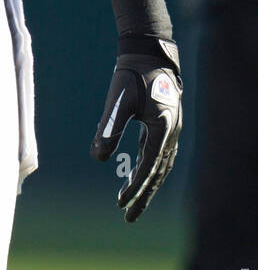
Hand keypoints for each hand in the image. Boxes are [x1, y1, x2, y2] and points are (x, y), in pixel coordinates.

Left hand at [91, 38, 181, 221]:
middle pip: (158, 173)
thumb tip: (97, 157)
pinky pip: (159, 153)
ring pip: (160, 165)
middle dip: (144, 196)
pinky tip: (138, 173)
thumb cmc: (132, 74)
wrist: (147, 52)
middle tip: (129, 218)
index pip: (148, 166)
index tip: (120, 203)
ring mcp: (170, 129)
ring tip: (133, 202)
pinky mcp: (165, 124)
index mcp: (162, 129)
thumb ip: (109, 128)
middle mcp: (171, 133)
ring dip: (148, 185)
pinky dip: (150, 167)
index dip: (135, 187)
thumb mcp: (119, 101)